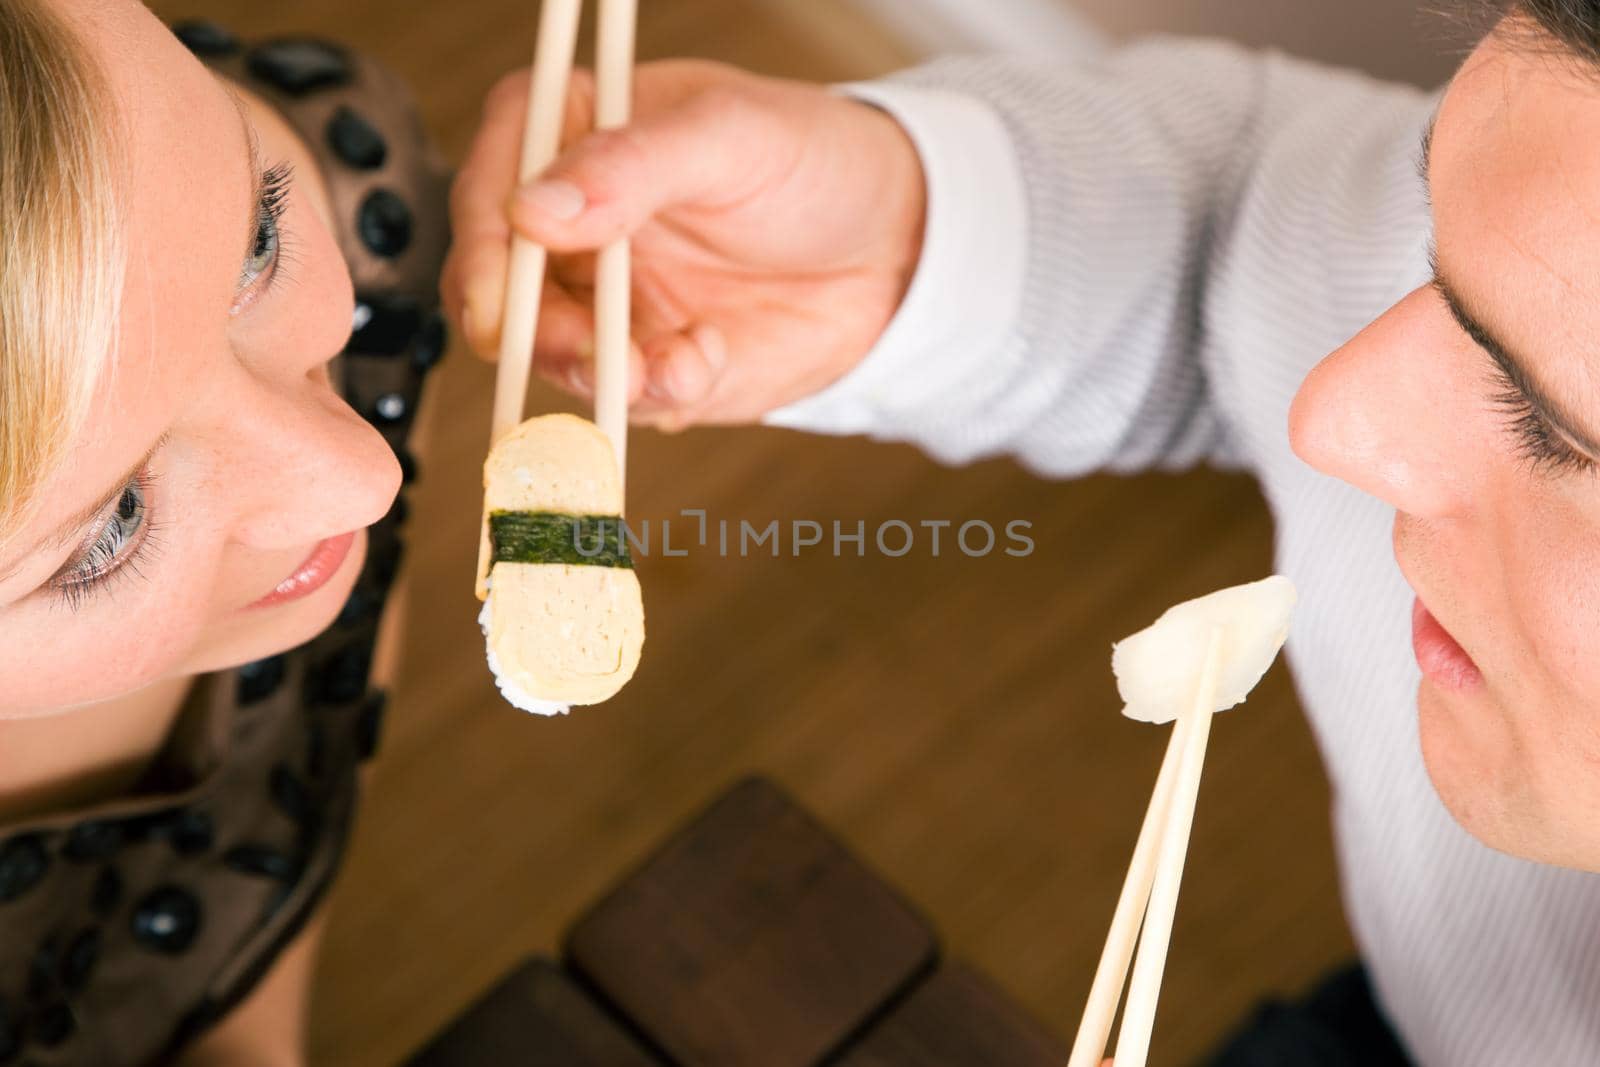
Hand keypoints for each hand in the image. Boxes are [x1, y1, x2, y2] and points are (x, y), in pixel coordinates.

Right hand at [442, 60, 926, 429]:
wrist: (896, 248)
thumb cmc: (816, 161)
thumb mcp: (733, 136)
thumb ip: (634, 165)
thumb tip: (533, 211)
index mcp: (574, 138)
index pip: (491, 189)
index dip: (483, 251)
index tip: (498, 304)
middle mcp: (572, 228)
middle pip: (502, 293)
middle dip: (542, 335)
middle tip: (599, 355)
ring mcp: (607, 303)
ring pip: (557, 358)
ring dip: (603, 374)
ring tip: (674, 365)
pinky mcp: (649, 366)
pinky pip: (626, 400)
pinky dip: (662, 394)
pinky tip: (711, 356)